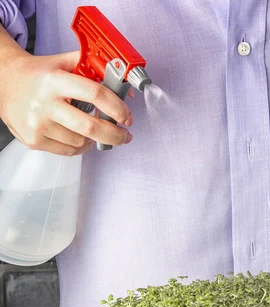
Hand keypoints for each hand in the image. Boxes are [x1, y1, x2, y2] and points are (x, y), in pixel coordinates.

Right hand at [0, 50, 133, 154]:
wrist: (4, 83)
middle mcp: (45, 104)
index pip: (95, 94)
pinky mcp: (34, 141)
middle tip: (124, 135)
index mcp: (55, 81)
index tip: (126, 116)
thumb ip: (92, 69)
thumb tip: (123, 86)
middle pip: (90, 127)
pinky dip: (80, 146)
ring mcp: (38, 125)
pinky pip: (68, 151)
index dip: (117, 108)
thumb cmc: (37, 75)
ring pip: (81, 141)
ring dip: (94, 138)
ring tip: (94, 129)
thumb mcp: (63, 62)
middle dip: (114, 134)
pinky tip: (80, 136)